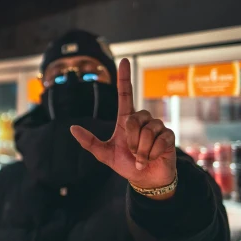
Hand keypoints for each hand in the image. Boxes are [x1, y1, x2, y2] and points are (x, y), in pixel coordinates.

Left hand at [70, 58, 176, 194]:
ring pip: (147, 131)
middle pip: (135, 119)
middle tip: (133, 152)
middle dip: (131, 140)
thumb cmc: (126, 164)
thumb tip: (72, 128)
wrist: (145, 180)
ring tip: (142, 157)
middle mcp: (143, 119)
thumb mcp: (104, 154)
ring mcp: (157, 127)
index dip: (124, 77)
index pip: (126, 94)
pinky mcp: (168, 136)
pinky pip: (159, 140)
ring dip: (142, 149)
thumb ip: (89, 142)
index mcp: (127, 120)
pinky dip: (152, 153)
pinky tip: (153, 158)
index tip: (124, 60)